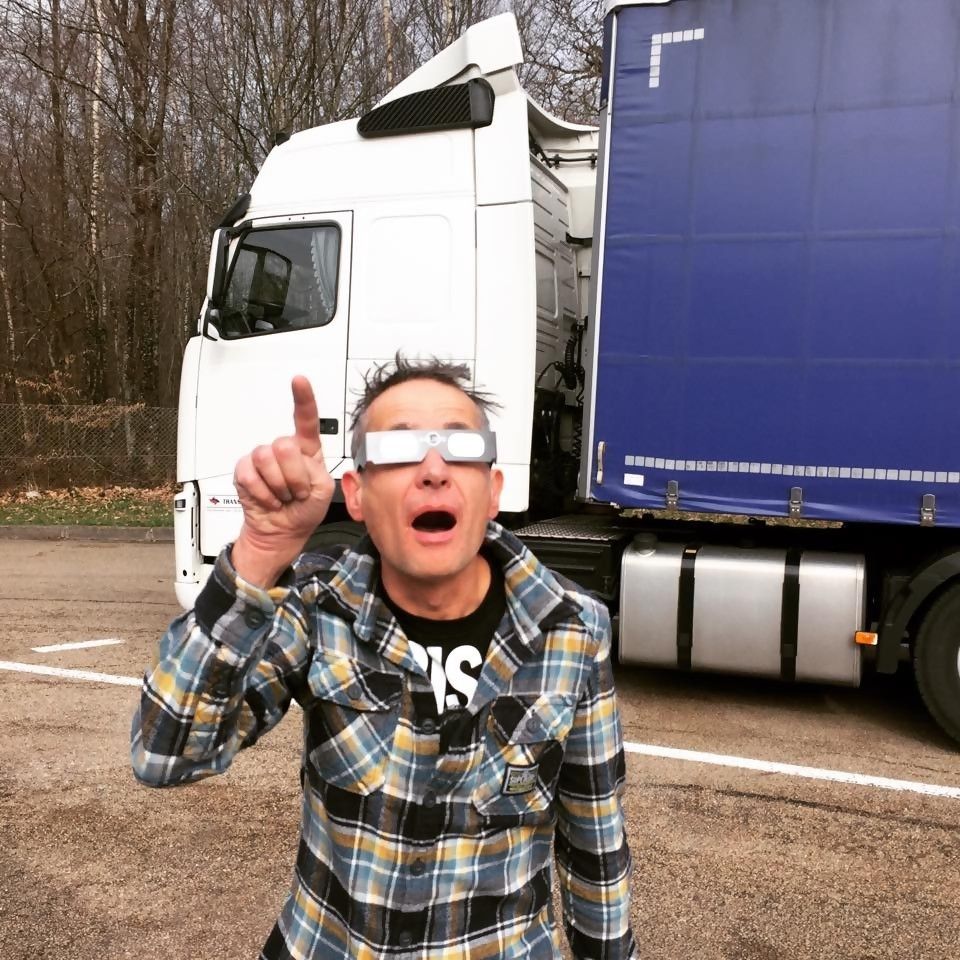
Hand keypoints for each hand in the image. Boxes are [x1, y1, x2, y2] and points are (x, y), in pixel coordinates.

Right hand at [231, 376, 334, 585]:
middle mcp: (284, 449)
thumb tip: (295, 461)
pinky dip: (264, 494)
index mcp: (307, 449)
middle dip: (294, 476)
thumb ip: (314, 470)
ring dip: (279, 486)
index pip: (306, 420)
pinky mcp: (244, 470)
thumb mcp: (323, 490)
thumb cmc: (306, 509)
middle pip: (284, 446)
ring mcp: (262, 458)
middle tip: (297, 491)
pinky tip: (269, 499)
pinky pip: (250, 476)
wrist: (282, 530)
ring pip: (266, 460)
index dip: (303, 399)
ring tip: (283, 495)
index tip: (299, 381)